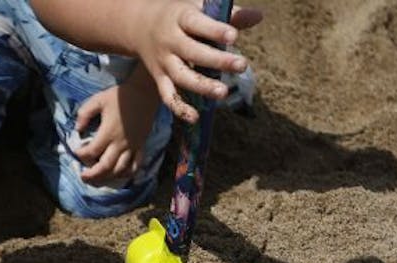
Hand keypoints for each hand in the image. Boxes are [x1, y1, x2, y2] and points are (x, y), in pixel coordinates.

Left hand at [73, 69, 159, 184]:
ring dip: (108, 178)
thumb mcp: (98, 100)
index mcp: (108, 132)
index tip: (76, 151)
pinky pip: (136, 165)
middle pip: (105, 167)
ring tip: (98, 180)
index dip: (81, 155)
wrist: (144, 93)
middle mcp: (120, 143)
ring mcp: (132, 147)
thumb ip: (84, 114)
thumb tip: (77, 129)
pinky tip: (120, 175)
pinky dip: (128, 174)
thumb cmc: (120, 97)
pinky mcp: (141, 146)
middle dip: (92, 175)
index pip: (91, 151)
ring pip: (120, 170)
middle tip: (83, 177)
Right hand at [129, 0, 261, 122]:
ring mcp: (164, 62)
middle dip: (217, 60)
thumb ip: (227, 13)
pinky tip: (195, 118)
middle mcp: (170, 41)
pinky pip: (168, 96)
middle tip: (242, 65)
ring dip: (201, 86)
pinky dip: (179, 109)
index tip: (233, 36)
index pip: (196, 23)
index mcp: (180, 17)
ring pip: (181, 76)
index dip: (214, 30)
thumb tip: (258, 16)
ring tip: (223, 93)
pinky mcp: (160, 79)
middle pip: (192, 52)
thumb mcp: (198, 6)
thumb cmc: (179, 14)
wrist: (139, 25)